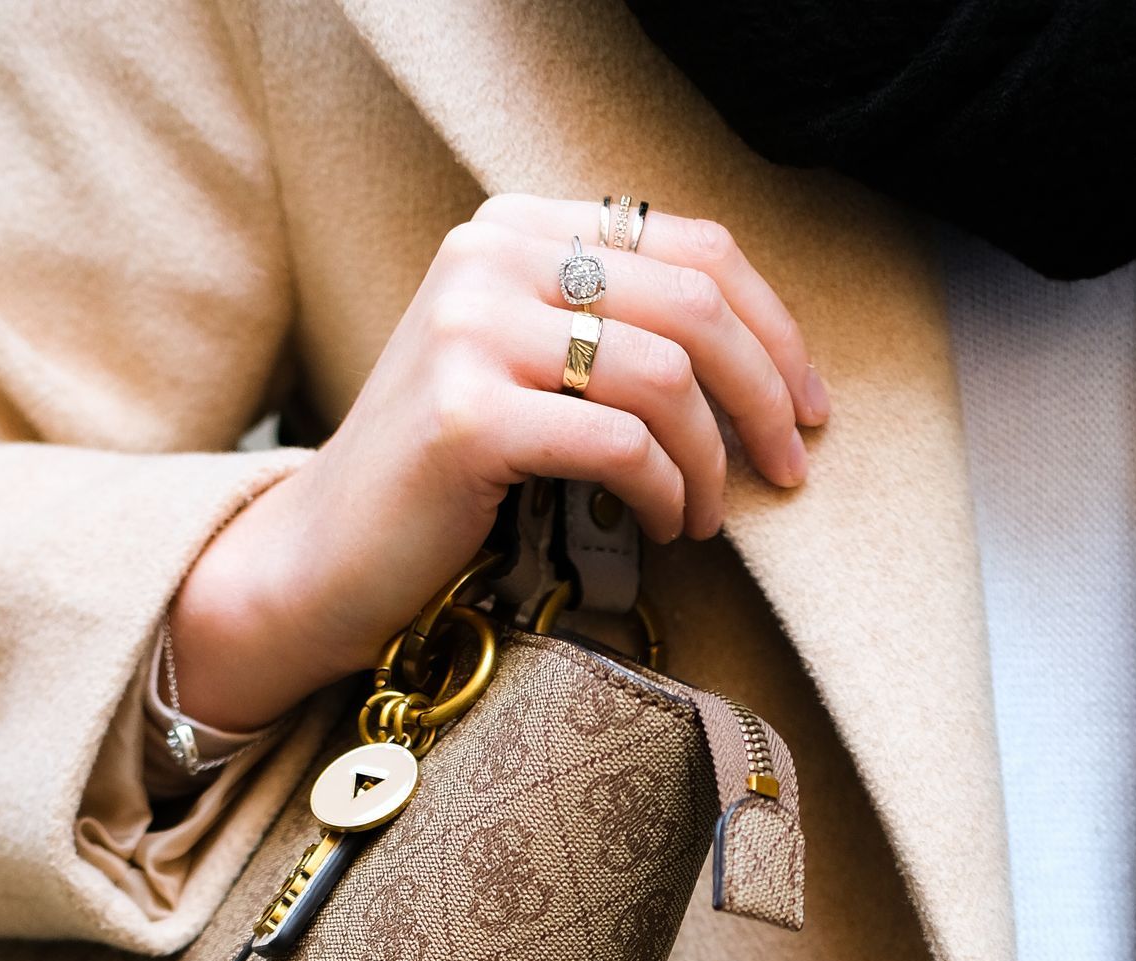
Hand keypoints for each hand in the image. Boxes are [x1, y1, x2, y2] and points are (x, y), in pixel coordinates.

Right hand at [168, 197, 828, 733]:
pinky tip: (666, 528)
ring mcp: (471, 330)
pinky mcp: (466, 415)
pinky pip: (619, 443)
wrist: (326, 558)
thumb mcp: (531, 373)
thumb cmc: (447, 480)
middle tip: (788, 469)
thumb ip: (613, 330)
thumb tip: (759, 356)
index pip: (692, 246)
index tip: (810, 404)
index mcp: (517, 228)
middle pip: (693, 304)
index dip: (774, 327)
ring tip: (706, 517)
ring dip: (710, 462)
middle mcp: (488, 257)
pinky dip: (665, 492)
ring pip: (665, 377)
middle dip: (765, 395)